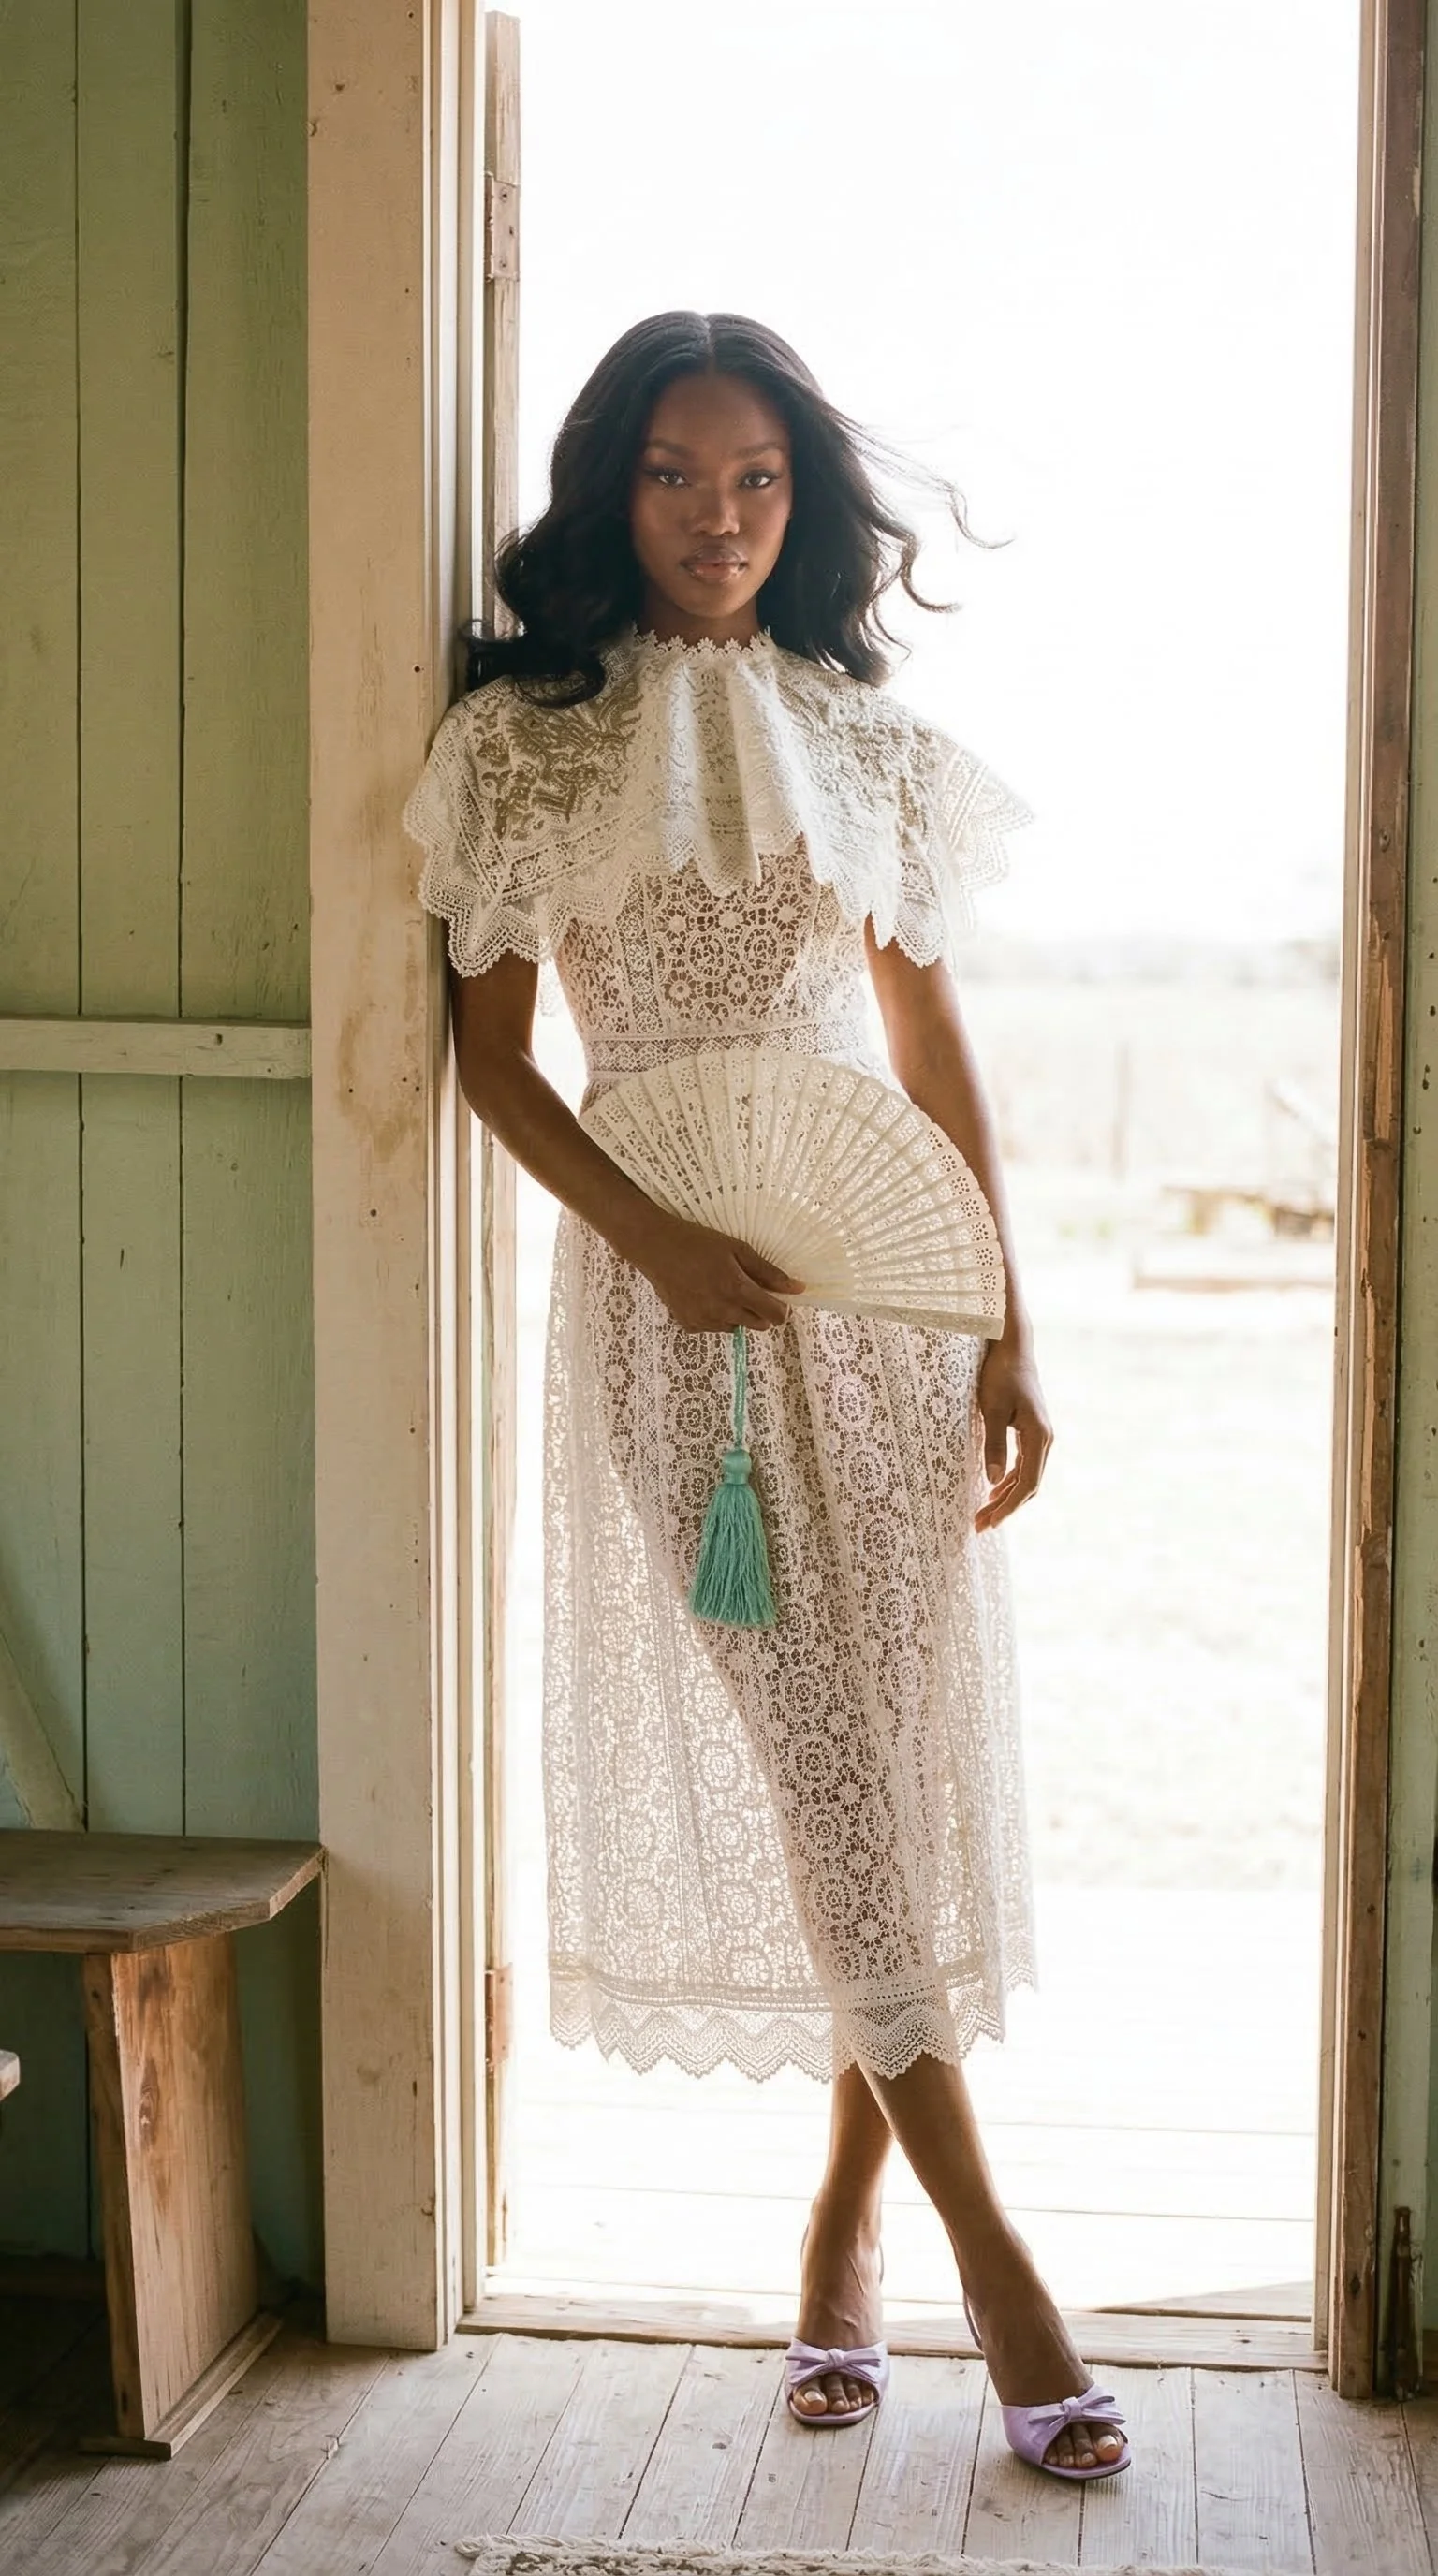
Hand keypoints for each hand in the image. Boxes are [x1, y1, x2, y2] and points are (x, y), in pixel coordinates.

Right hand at [634, 1213, 804, 1333]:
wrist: (655, 1248)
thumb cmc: (698, 1242)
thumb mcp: (738, 1249)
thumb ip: (769, 1272)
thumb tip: (798, 1288)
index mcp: (737, 1290)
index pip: (775, 1316)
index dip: (781, 1308)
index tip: (778, 1298)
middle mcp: (722, 1311)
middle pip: (759, 1325)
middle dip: (760, 1310)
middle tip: (748, 1288)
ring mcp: (704, 1321)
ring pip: (736, 1326)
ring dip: (737, 1313)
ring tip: (721, 1288)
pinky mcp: (689, 1325)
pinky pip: (714, 1326)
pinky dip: (716, 1316)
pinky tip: (704, 1295)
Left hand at [974, 1334, 1052, 1529]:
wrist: (1013, 1347)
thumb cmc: (1001, 1374)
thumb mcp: (992, 1409)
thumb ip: (994, 1445)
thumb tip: (991, 1481)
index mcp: (1039, 1436)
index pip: (1027, 1483)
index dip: (1008, 1507)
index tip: (989, 1522)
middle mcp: (1045, 1439)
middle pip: (1028, 1485)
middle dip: (1005, 1507)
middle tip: (980, 1525)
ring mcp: (1040, 1436)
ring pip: (1026, 1476)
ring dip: (1006, 1496)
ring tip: (984, 1513)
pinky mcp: (1032, 1431)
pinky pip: (1024, 1464)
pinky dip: (1009, 1480)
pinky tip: (993, 1489)